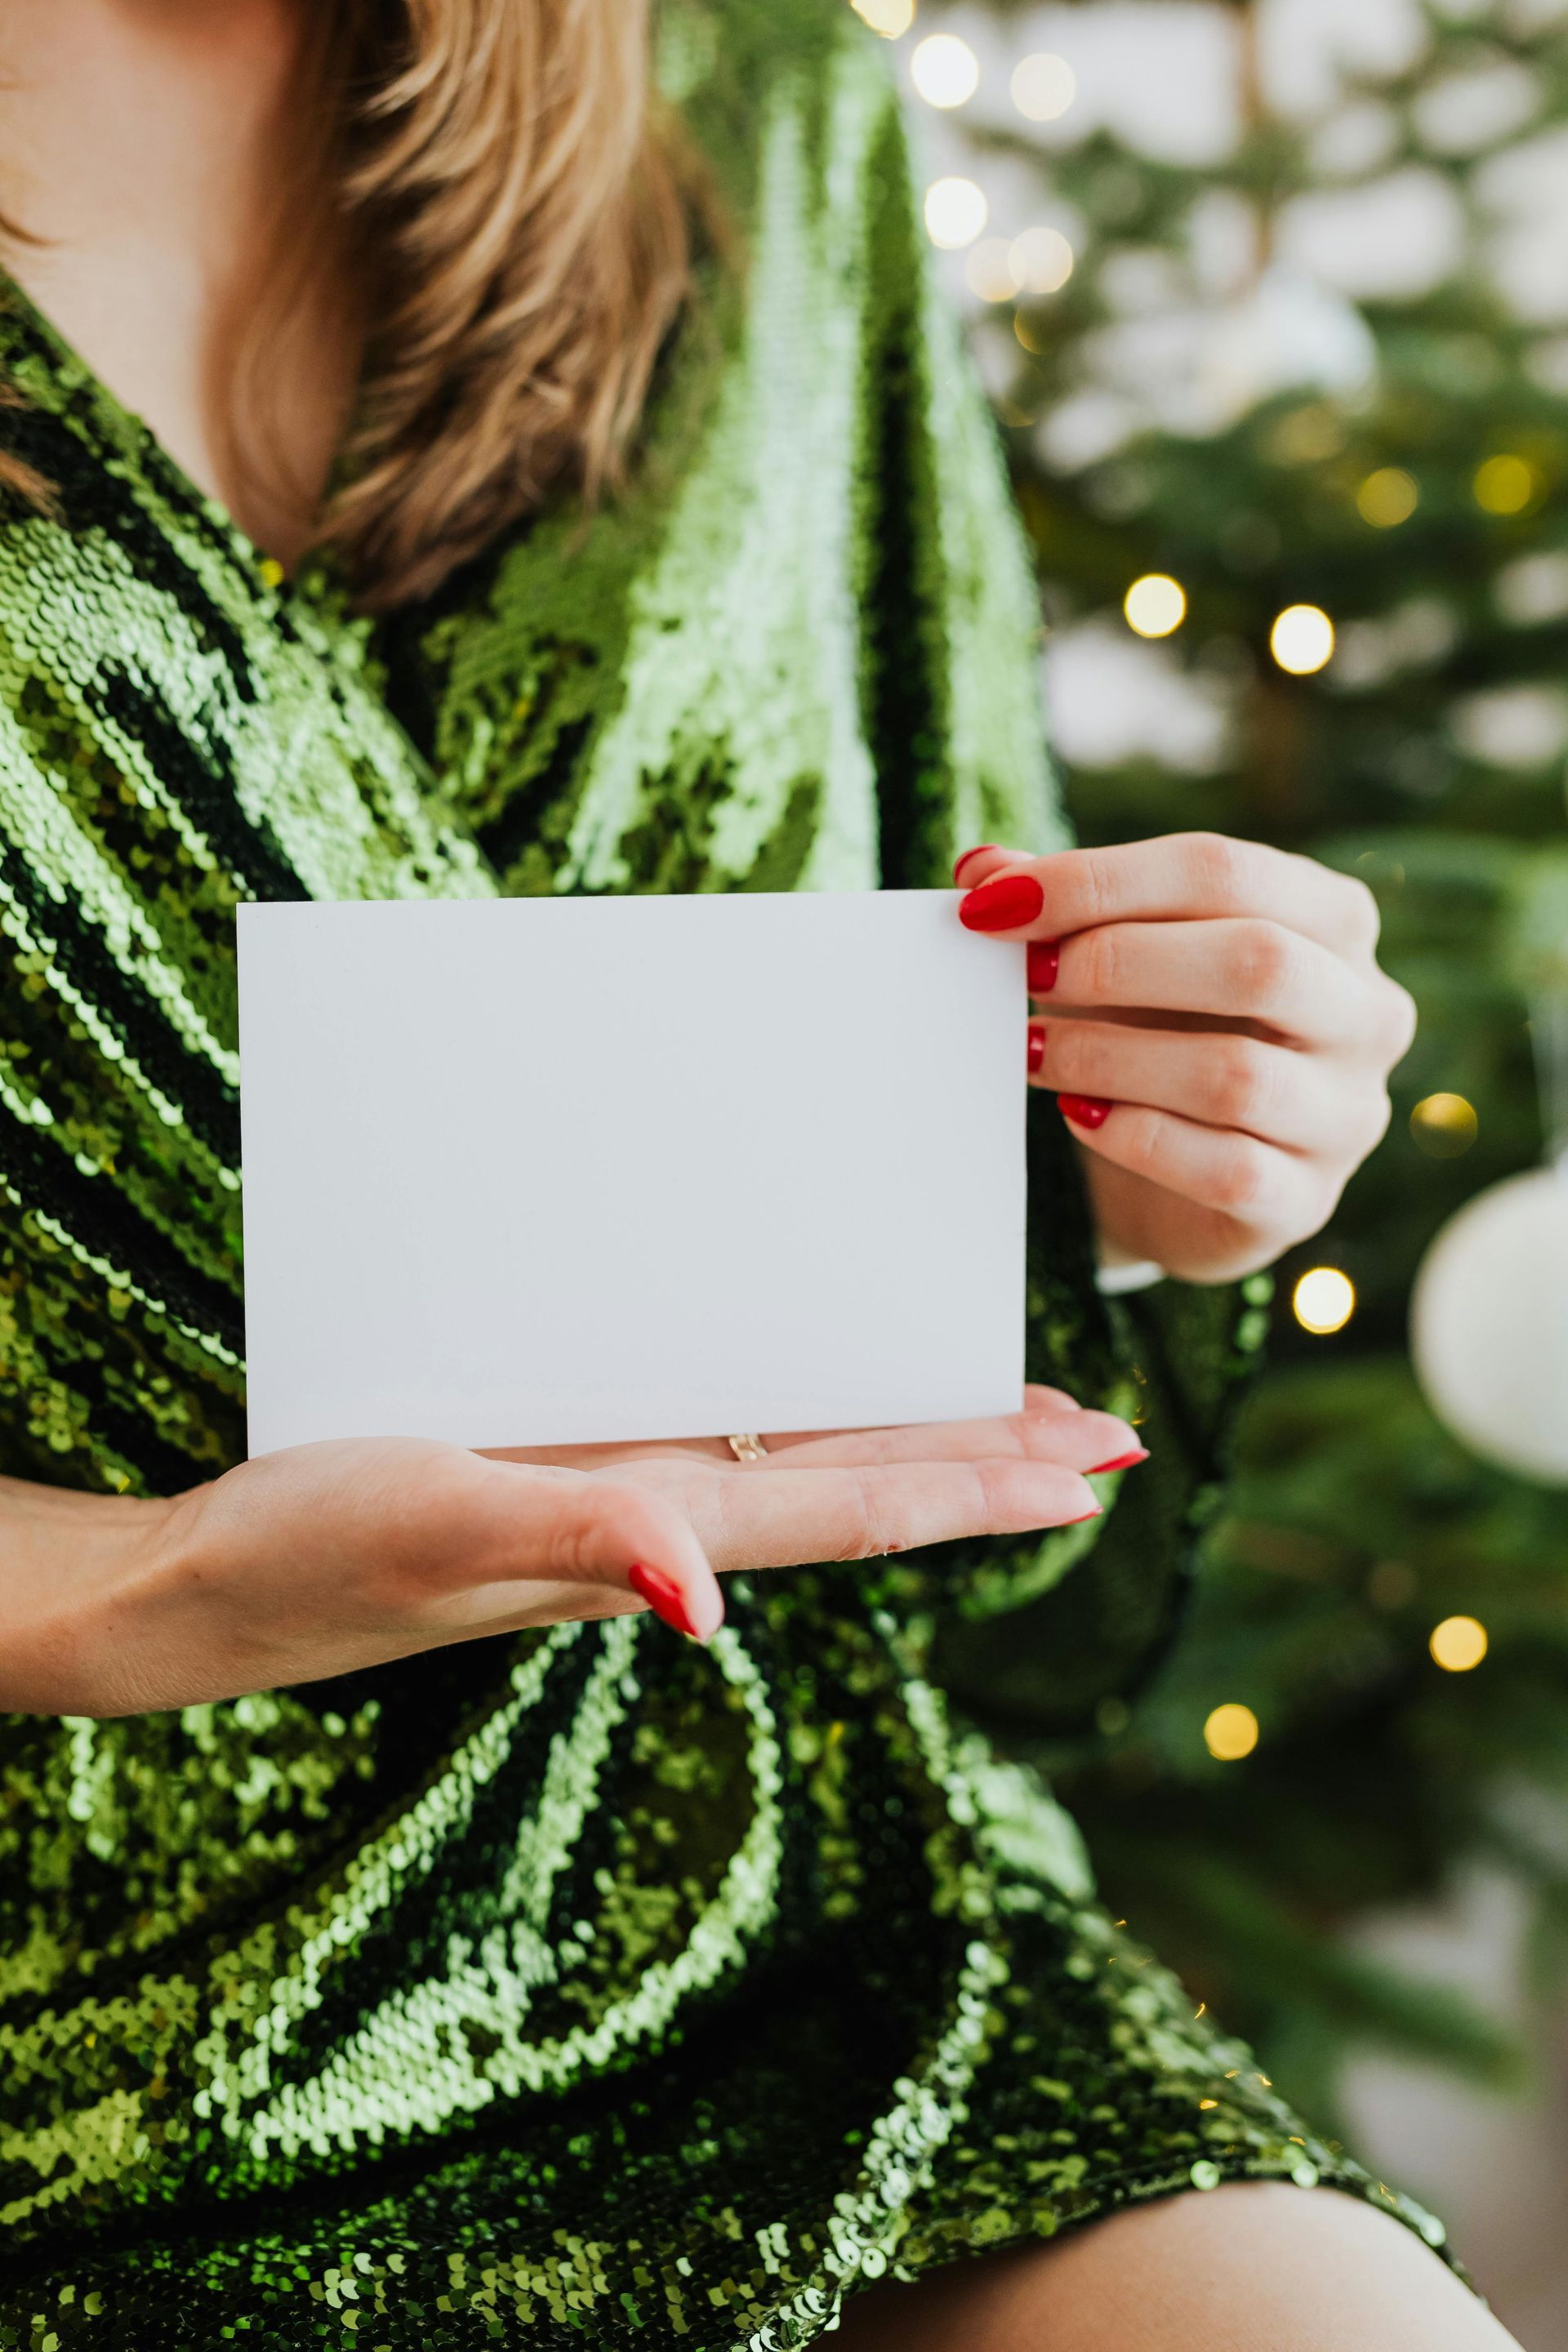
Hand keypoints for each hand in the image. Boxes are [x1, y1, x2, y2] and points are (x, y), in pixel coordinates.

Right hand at [0, 1388, 1143, 1715]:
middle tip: (1101, 1432)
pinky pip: (717, 1425)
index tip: (1100, 1462)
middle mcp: (664, 1514)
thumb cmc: (315, 1556)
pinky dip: (796, 1405)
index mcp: (658, 1526)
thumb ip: (572, 1547)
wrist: (214, 1585)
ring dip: (909, 1439)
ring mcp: (620, 1489)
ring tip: (999, 1415)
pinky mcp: (564, 1458)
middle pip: (861, 1484)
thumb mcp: (436, 1531)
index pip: (860, 1506)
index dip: (983, 1487)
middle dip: (985, 1463)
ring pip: (802, 1456)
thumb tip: (707, 1601)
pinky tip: (801, 1384)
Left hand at [955, 833, 1415, 1283]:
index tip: (996, 903)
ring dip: (1110, 1057)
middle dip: (1118, 962)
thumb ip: (1062, 905)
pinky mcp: (1307, 1202)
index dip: (1102, 880)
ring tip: (1032, 1052)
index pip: (1224, 871)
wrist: (1171, 1175)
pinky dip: (1136, 1138)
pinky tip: (1078, 1116)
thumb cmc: (1157, 1034)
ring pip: (1237, 1074)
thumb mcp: (1118, 954)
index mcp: (1333, 920)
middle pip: (1257, 961)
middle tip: (1026, 976)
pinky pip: (1226, 1169)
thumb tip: (983, 868)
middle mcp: (1367, 1012)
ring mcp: (1348, 1114)